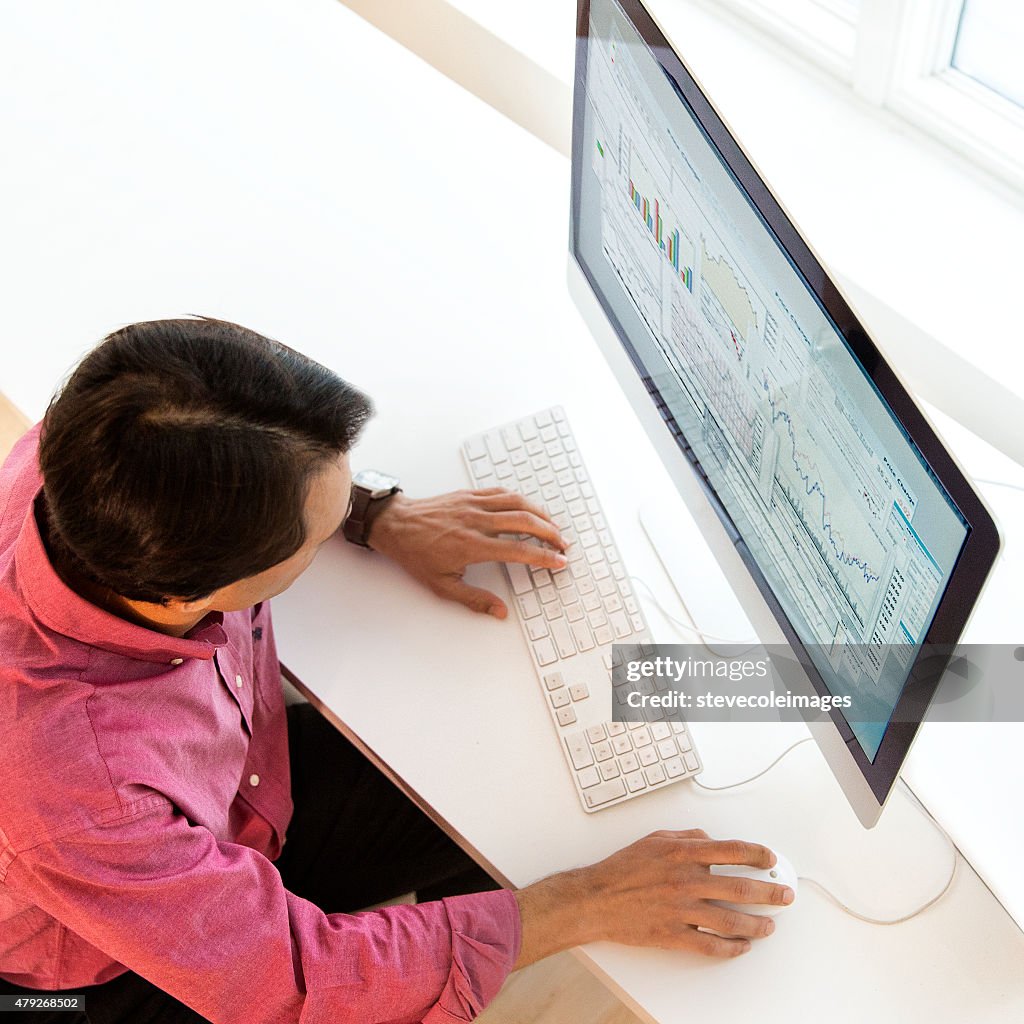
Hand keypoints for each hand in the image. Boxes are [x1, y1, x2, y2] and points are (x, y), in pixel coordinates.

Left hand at [366, 487, 567, 617]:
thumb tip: (499, 612)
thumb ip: (474, 599)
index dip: (543, 557)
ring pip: (517, 502)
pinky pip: (502, 493)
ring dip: (540, 514)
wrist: (395, 525)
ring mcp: (473, 504)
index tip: (559, 562)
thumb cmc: (416, 554)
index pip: (518, 550)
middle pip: (525, 522)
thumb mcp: (442, 585)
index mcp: (472, 545)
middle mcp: (476, 521)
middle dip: (550, 533)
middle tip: (563, 544)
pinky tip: (529, 508)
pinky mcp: (469, 494)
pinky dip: (521, 500)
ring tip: (554, 526)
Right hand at [513, 829, 793, 965]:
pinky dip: (731, 948)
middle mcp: (686, 880)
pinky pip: (711, 944)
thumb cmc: (622, 869)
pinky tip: (742, 946)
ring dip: (756, 924)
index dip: (757, 854)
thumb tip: (709, 839)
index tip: (770, 859)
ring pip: (731, 919)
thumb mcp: (654, 840)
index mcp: (683, 853)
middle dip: (769, 892)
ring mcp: (682, 909)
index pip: (731, 850)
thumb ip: (686, 837)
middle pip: (740, 886)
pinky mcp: (674, 934)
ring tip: (769, 925)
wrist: (596, 898)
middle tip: (785, 896)